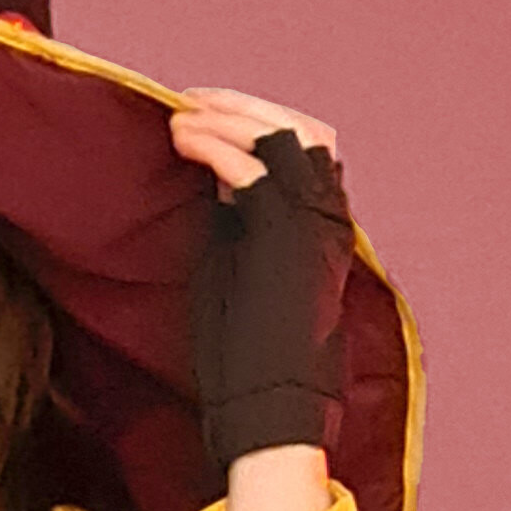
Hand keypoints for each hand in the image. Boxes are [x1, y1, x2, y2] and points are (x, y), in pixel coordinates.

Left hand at [175, 90, 358, 480]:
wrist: (270, 411)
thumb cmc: (248, 359)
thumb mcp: (241, 272)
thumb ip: (237, 221)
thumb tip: (214, 174)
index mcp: (324, 229)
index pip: (305, 147)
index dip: (258, 120)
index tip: (205, 113)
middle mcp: (329, 219)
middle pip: (302, 128)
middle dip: (244, 104)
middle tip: (192, 99)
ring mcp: (312, 226)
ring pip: (283, 135)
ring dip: (228, 116)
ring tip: (182, 117)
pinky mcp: (285, 239)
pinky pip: (252, 167)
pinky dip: (215, 145)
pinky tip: (184, 141)